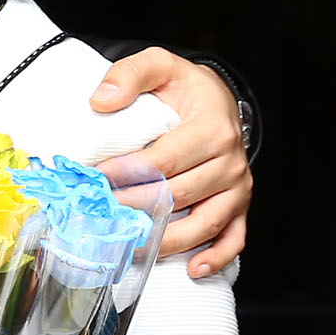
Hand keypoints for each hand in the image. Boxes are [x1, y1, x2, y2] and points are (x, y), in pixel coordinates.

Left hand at [90, 48, 251, 276]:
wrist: (217, 99)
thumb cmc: (184, 88)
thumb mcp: (158, 65)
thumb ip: (130, 74)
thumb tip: (102, 100)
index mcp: (212, 128)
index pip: (164, 160)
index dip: (127, 173)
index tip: (96, 180)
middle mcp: (230, 162)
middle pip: (179, 194)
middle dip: (136, 207)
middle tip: (100, 215)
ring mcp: (237, 188)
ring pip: (204, 223)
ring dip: (166, 240)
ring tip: (130, 247)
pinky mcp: (239, 206)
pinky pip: (233, 238)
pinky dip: (216, 257)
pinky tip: (192, 269)